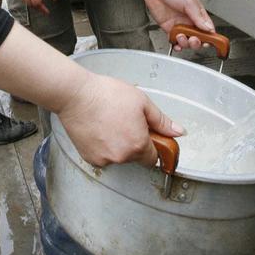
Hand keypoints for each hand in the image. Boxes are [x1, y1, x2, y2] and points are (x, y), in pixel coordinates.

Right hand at [56, 72, 184, 167]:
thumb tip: (178, 132)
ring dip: (117, 145)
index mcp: (138, 144)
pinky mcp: (89, 158)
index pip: (153, 158)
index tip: (146, 135)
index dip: (151, 145)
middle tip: (124, 122)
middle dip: (133, 142)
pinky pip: (102, 157)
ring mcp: (104, 159)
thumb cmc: (106, 94)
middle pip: (135, 157)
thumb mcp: (141, 101)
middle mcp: (122, 156)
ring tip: (109, 123)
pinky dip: (102, 147)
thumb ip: (161, 120)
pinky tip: (98, 130)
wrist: (75, 95)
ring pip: (118, 157)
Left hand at [140, 0, 213, 45]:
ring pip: (186, 41)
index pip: (208, 29)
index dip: (210, 37)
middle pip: (198, 38)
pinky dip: (176, 45)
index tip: (210, 42)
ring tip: (181, 37)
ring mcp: (179, 25)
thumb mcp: (189, 1)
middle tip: (193, 39)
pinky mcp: (168, 28)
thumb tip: (208, 29)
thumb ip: (198, 16)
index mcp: (198, 13)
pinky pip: (174, 40)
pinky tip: (176, 44)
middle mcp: (189, 20)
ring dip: (186, 43)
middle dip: (197, 42)